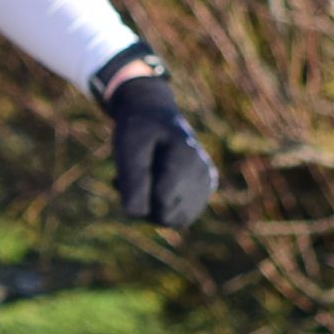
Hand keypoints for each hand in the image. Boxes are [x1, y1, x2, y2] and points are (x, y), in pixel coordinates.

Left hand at [102, 75, 216, 227]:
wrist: (153, 113)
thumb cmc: (137, 131)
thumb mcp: (127, 148)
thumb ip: (131, 179)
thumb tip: (135, 214)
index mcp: (186, 160)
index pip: (159, 203)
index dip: (138, 194)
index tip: (127, 172)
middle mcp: (202, 174)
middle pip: (165, 217)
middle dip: (143, 202)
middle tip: (131, 175)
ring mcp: (206, 184)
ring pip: (173, 220)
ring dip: (151, 207)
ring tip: (143, 179)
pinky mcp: (204, 191)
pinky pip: (179, 216)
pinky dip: (163, 206)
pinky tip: (154, 184)